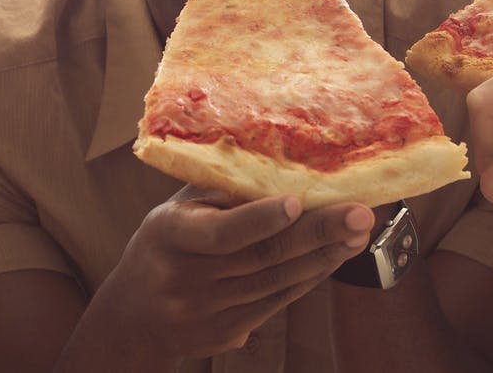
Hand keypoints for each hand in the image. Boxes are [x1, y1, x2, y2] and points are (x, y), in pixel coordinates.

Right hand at [83, 185, 372, 362]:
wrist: (132, 316)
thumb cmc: (164, 245)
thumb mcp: (174, 211)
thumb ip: (217, 191)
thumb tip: (278, 159)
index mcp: (169, 235)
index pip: (220, 232)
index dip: (260, 218)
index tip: (299, 201)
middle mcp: (186, 278)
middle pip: (262, 257)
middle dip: (318, 234)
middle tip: (360, 214)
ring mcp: (206, 312)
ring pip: (277, 281)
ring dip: (325, 256)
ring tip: (358, 232)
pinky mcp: (225, 334)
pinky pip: (278, 302)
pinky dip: (310, 278)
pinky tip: (333, 257)